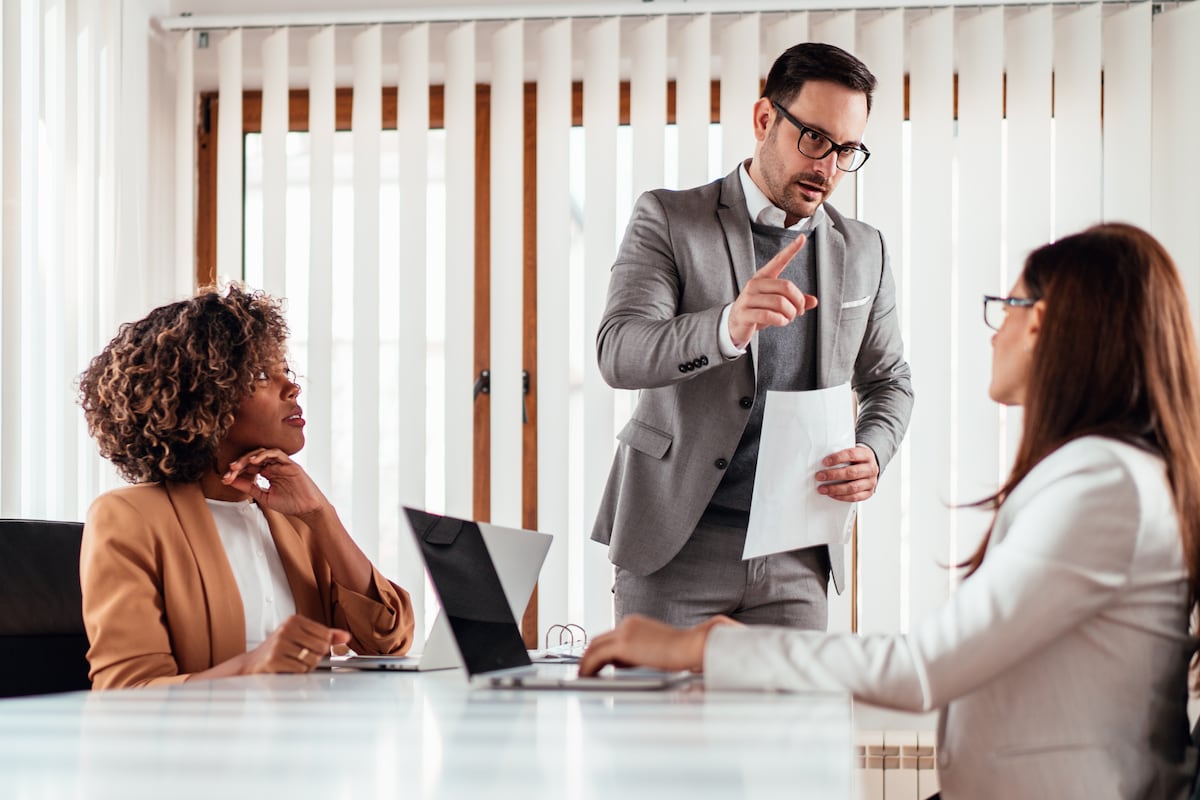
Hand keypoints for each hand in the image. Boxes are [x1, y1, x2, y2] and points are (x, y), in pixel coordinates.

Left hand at [222, 448, 328, 516]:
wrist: (307, 509)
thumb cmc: (290, 503)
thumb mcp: (264, 496)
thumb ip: (249, 487)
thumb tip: (231, 481)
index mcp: (268, 473)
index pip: (249, 466)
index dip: (236, 471)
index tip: (225, 478)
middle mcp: (274, 466)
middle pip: (253, 458)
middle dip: (239, 463)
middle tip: (229, 470)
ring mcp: (282, 464)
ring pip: (263, 452)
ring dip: (249, 457)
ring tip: (238, 465)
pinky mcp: (290, 464)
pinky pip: (276, 454)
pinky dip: (264, 455)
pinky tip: (254, 461)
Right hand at [240, 615, 350, 674]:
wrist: (252, 664)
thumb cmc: (278, 650)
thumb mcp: (301, 637)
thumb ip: (325, 636)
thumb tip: (346, 637)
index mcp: (294, 620)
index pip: (326, 634)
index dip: (323, 646)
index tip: (312, 648)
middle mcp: (286, 629)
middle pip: (321, 647)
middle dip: (316, 657)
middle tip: (302, 658)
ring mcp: (279, 644)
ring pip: (312, 660)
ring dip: (306, 666)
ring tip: (294, 663)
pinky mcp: (274, 659)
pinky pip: (300, 670)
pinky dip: (297, 673)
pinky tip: (288, 668)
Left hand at [577, 614, 737, 676]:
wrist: (691, 646)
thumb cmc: (681, 652)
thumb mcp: (655, 649)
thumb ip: (637, 653)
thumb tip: (623, 663)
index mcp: (635, 623)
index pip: (610, 637)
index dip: (600, 652)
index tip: (596, 665)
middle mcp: (627, 623)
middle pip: (599, 640)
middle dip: (589, 656)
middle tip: (584, 671)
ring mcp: (624, 631)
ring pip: (594, 646)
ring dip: (585, 662)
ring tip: (582, 676)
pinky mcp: (623, 644)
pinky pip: (596, 656)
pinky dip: (587, 666)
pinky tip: (585, 676)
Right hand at [727, 235, 817, 347]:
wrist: (735, 325)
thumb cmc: (758, 311)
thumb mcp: (777, 305)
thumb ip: (795, 301)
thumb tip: (814, 301)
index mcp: (763, 277)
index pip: (779, 260)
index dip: (791, 250)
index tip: (802, 237)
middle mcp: (755, 284)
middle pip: (786, 286)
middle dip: (798, 301)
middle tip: (799, 311)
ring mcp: (748, 298)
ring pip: (779, 302)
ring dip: (790, 313)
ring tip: (788, 318)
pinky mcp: (745, 313)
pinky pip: (769, 315)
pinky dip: (780, 320)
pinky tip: (781, 322)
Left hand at [815, 445, 878, 502]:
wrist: (870, 466)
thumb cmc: (858, 459)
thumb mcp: (852, 452)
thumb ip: (840, 454)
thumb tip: (822, 460)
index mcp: (866, 455)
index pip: (852, 455)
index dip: (837, 458)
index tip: (825, 462)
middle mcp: (871, 469)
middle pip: (852, 473)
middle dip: (833, 475)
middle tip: (820, 476)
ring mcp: (871, 482)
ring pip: (853, 487)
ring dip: (835, 489)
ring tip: (823, 489)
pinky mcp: (868, 492)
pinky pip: (855, 497)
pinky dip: (842, 497)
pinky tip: (832, 494)